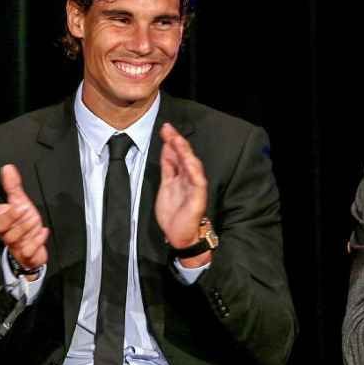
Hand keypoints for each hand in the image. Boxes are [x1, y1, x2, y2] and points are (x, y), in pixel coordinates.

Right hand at [0, 164, 48, 279]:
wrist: (33, 250)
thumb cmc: (25, 225)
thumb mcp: (21, 202)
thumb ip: (13, 187)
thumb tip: (8, 168)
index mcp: (1, 218)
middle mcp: (5, 231)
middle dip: (10, 216)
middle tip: (23, 208)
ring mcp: (13, 244)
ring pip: (13, 237)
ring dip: (27, 227)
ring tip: (36, 221)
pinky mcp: (24, 255)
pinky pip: (27, 250)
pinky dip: (37, 240)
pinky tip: (43, 232)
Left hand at [155, 122, 209, 266]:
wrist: (180, 236)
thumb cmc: (174, 215)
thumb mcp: (166, 186)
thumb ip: (168, 168)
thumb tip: (166, 149)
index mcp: (180, 176)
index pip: (177, 155)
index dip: (171, 142)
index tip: (165, 129)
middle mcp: (189, 179)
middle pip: (184, 156)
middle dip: (177, 142)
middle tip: (168, 129)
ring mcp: (195, 187)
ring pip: (192, 165)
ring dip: (184, 152)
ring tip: (177, 140)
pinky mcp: (199, 197)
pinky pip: (198, 181)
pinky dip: (193, 169)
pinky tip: (188, 159)